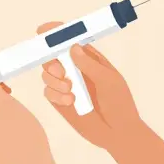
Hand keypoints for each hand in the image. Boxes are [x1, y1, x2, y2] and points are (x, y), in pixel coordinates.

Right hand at [38, 22, 142, 151]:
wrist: (117, 132)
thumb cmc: (119, 103)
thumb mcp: (108, 80)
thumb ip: (89, 64)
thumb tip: (73, 47)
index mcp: (89, 59)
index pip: (70, 41)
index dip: (56, 33)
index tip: (44, 31)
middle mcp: (75, 69)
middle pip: (52, 56)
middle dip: (51, 61)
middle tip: (61, 72)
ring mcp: (66, 85)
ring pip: (47, 75)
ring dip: (54, 81)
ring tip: (70, 90)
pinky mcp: (60, 101)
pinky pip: (48, 93)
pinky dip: (55, 95)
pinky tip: (70, 101)